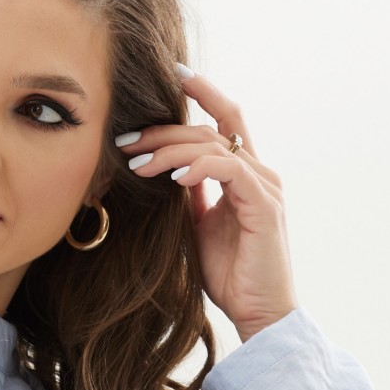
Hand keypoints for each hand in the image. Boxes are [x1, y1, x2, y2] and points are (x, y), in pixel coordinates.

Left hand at [114, 66, 297, 341]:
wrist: (259, 315)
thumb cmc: (231, 277)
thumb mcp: (198, 229)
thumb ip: (189, 197)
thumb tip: (162, 172)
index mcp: (244, 175)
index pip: (225, 119)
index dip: (201, 92)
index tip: (169, 74)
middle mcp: (259, 174)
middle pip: (211, 129)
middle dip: (164, 130)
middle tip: (125, 140)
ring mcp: (264, 187)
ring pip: (215, 146)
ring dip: (171, 150)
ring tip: (137, 164)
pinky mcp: (264, 206)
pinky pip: (230, 170)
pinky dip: (199, 168)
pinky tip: (174, 179)